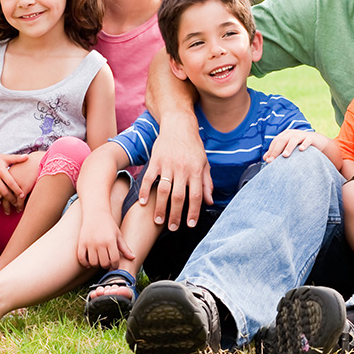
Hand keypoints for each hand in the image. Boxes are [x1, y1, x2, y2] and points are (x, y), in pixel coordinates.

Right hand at [0, 151, 28, 213]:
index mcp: (1, 170)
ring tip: (9, 202)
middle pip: (4, 191)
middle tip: (17, 203)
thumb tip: (28, 157)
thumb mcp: (5, 158)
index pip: (11, 183)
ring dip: (3, 200)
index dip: (17, 190)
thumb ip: (16, 158)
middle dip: (12, 199)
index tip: (22, 195)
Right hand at [77, 212, 134, 269]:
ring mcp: (89, 243)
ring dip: (96, 265)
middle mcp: (100, 243)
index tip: (114, 265)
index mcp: (110, 241)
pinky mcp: (81, 243)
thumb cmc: (108, 225)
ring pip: (93, 263)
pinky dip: (84, 263)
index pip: (114, 260)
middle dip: (106, 265)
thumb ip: (125, 248)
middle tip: (107, 262)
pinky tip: (88, 263)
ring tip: (98, 261)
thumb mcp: (118, 235)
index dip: (115, 265)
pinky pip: (81, 258)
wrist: (95, 213)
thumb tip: (133, 258)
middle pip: (103, 263)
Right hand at [140, 116, 211, 230]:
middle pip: (179, 197)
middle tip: (172, 228)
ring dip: (160, 207)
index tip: (190, 224)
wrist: (179, 125)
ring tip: (158, 220)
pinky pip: (148, 178)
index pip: (196, 195)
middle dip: (175, 215)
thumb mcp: (204, 163)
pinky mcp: (155, 160)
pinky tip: (143, 202)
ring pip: (163, 190)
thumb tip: (209, 202)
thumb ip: (206, 183)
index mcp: (196, 170)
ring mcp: (168, 164)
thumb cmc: (193, 146)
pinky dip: (145, 191)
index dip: (193, 211)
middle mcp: (182, 168)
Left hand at [264, 130, 331, 160]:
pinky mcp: (311, 138)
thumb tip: (265, 158)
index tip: (268, 160)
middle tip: (273, 160)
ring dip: (289, 147)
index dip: (271, 150)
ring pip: (293, 139)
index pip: (276, 142)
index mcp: (285, 135)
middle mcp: (292, 133)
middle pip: (282, 140)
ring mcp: (302, 135)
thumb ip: (277, 152)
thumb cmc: (299, 146)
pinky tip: (301, 150)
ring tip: (285, 155)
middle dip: (276, 150)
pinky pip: (307, 140)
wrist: (317, 141)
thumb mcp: (287, 148)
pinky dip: (304, 144)